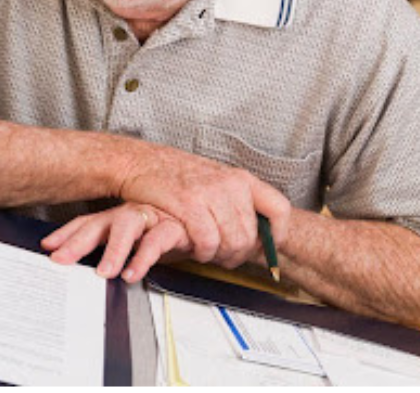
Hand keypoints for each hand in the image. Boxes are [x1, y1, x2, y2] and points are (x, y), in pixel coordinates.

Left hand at [42, 203, 191, 282]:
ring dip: (114, 250)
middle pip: (98, 224)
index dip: (66, 233)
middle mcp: (131, 215)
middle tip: (60, 260)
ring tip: (104, 272)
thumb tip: (86, 269)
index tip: (47, 245)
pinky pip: (157, 241)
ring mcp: (151, 217)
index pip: (87, 223)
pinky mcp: (174, 226)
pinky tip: (133, 273)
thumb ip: (114, 252)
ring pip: (126, 226)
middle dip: (77, 241)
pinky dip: (144, 258)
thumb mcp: (136, 242)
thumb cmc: (166, 231)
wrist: (206, 220)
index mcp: (118, 218)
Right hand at [115, 141, 290, 269]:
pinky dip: (202, 252)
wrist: (140, 162)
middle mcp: (229, 184)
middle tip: (224, 257)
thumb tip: (259, 230)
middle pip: (250, 235)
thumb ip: (236, 200)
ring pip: (231, 242)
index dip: (278, 234)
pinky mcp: (188, 205)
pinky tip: (194, 249)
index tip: (268, 246)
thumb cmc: (174, 174)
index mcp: (240, 178)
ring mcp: (209, 194)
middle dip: (238, 254)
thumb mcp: (214, 179)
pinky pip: (207, 241)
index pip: (279, 208)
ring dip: (219, 255)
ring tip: (207, 252)